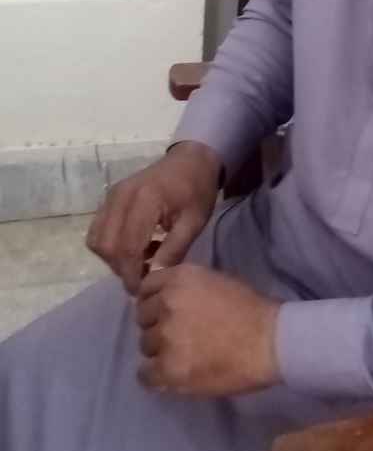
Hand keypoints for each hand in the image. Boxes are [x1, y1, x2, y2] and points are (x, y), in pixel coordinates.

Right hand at [86, 142, 222, 295]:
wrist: (190, 160)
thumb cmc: (197, 191)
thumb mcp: (194, 221)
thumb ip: (174, 249)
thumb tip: (154, 276)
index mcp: (145, 200)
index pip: (128, 246)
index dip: (131, 273)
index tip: (142, 290)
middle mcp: (121, 196)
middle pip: (107, 245)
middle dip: (121, 268)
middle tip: (142, 276)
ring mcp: (112, 196)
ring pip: (97, 239)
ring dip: (113, 258)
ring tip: (140, 261)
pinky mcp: (109, 198)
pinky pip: (97, 229)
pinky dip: (109, 245)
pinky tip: (134, 246)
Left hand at [135, 262, 281, 396]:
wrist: (271, 341)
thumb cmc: (251, 309)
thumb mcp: (215, 281)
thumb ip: (185, 288)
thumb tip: (162, 299)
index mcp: (178, 279)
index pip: (145, 289)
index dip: (154, 302)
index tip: (165, 312)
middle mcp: (166, 304)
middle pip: (142, 318)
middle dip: (156, 325)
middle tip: (178, 336)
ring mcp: (165, 337)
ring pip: (145, 346)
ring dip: (159, 351)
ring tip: (182, 356)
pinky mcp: (169, 368)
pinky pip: (145, 374)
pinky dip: (154, 376)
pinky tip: (170, 375)